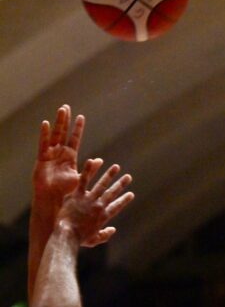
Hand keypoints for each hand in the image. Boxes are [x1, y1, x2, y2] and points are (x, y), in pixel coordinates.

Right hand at [33, 104, 84, 219]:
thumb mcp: (80, 177)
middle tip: (67, 107)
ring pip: (54, 135)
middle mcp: (59, 153)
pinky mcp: (42, 159)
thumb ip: (90, 168)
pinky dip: (44, 134)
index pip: (74, 139)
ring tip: (61, 110)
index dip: (77, 128)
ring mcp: (50, 154)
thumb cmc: (66, 191)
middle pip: (63, 133)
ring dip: (58, 123)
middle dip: (65, 120)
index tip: (81, 117)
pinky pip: (43, 144)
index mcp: (70, 157)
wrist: (54, 199)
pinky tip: (46, 124)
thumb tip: (100, 160)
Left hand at [57, 159, 133, 246]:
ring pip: (101, 184)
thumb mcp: (94, 240)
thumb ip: (105, 235)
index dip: (125, 200)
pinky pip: (83, 180)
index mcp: (103, 217)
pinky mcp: (77, 195)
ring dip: (109, 175)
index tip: (131, 194)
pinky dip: (88, 171)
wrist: (67, 235)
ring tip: (116, 167)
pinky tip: (93, 161)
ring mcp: (88, 199)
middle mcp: (99, 206)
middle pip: (112, 193)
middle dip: (121, 184)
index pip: (117, 206)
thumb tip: (113, 230)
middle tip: (128, 177)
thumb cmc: (79, 239)